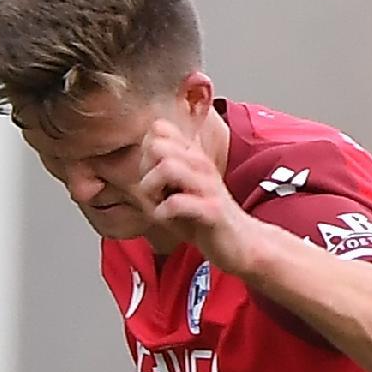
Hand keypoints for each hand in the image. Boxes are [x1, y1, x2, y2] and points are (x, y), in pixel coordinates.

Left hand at [136, 120, 260, 272]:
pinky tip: (165, 218)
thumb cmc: (202, 218)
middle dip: (145, 170)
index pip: (159, 128)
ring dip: (152, 188)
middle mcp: (200, 164)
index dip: (145, 151)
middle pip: (157, 145)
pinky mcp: (211, 210)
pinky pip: (177, 202)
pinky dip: (162, 212)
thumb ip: (158, 174)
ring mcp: (207, 185)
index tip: (149, 174)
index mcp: (192, 156)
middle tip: (151, 191)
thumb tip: (132, 166)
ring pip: (167, 167)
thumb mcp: (178, 190)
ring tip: (157, 203)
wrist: (239, 242)